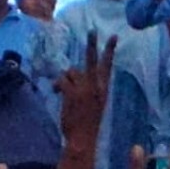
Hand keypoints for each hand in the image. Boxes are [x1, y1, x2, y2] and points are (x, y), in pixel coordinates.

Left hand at [54, 31, 116, 147]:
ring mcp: (84, 89)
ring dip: (64, 79)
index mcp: (104, 89)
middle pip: (92, 60)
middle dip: (92, 44)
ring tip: (61, 90)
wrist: (83, 138)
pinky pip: (62, 80)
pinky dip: (57, 85)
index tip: (113, 36)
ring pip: (71, 72)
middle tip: (91, 30)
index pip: (108, 65)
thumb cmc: (87, 122)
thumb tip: (71, 74)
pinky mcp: (72, 93)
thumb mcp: (94, 103)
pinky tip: (56, 92)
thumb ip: (86, 87)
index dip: (109, 50)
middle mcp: (96, 86)